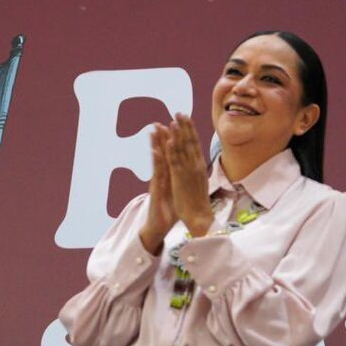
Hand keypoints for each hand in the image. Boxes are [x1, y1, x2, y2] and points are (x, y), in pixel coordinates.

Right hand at [139, 124, 177, 253]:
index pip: (173, 153)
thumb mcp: (180, 191)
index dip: (174, 140)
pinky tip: (156, 150)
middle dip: (163, 136)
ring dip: (156, 143)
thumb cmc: (173, 209)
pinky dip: (157, 161)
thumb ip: (182, 180)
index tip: (176, 126)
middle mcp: (164, 175)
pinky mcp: (156, 188)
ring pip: (158, 159)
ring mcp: (159, 181)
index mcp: (172, 174)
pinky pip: (157, 173)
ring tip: (154, 129)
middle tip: (160, 120)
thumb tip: (190, 172)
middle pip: (164, 153)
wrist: (161, 225)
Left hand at [165, 115, 211, 237]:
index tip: (186, 118)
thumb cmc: (199, 202)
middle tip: (179, 112)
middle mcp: (196, 165)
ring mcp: (188, 171)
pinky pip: (175, 162)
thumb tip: (196, 162)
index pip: (195, 143)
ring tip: (172, 120)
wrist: (200, 216)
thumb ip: (197, 170)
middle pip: (190, 142)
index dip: (190, 130)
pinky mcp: (180, 178)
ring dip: (177, 134)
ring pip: (182, 149)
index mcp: (200, 166)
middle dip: (184, 126)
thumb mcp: (200, 181)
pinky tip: (169, 139)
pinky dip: (172, 150)